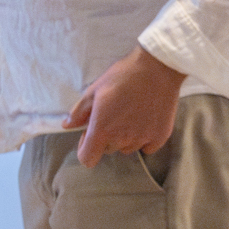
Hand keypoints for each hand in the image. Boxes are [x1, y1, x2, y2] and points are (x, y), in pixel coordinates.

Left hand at [67, 47, 184, 165]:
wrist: (158, 69)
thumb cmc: (123, 77)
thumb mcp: (94, 90)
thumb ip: (79, 112)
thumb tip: (68, 125)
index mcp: (102, 129)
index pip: (88, 158)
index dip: (85, 148)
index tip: (90, 135)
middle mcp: (122, 139)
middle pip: (109, 150)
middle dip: (107, 138)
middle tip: (113, 117)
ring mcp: (143, 139)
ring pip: (128, 147)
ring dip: (126, 138)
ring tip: (132, 117)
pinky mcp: (160, 137)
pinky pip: (147, 147)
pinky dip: (144, 139)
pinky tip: (146, 122)